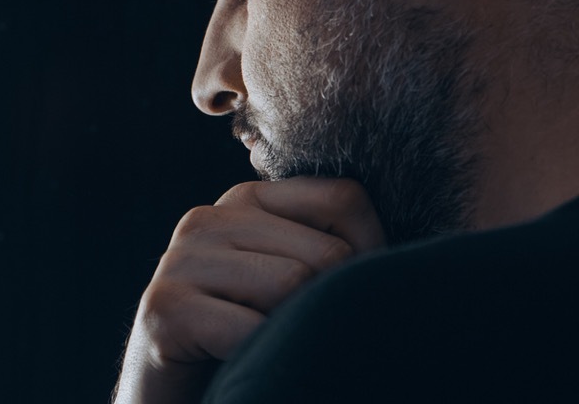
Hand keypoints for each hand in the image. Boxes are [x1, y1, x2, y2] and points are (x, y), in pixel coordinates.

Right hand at [112, 177, 384, 403]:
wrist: (172, 401)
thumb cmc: (247, 346)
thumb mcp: (290, 286)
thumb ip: (328, 252)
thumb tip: (416, 258)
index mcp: (245, 202)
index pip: (344, 199)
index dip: (370, 254)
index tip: (343, 301)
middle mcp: (207, 218)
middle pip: (326, 252)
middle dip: (334, 306)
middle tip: (305, 341)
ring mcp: (180, 260)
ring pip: (293, 284)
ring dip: (296, 335)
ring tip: (273, 351)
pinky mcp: (165, 308)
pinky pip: (252, 330)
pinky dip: (265, 359)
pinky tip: (245, 367)